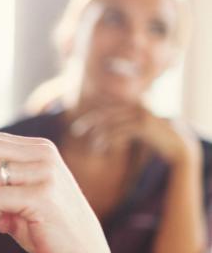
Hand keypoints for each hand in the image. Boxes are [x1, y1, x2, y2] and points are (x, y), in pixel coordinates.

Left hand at [70, 104, 200, 167]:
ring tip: (92, 146)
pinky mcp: (143, 126)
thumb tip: (100, 125)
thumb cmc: (153, 136)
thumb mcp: (136, 127)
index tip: (79, 122)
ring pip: (111, 123)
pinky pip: (119, 132)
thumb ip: (122, 122)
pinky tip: (101, 148)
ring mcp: (139, 115)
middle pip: (105, 112)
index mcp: (133, 103)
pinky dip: (108, 140)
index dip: (91, 113)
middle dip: (89, 122)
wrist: (177, 144)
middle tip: (76, 131)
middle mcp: (135, 106)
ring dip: (98, 136)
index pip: (106, 105)